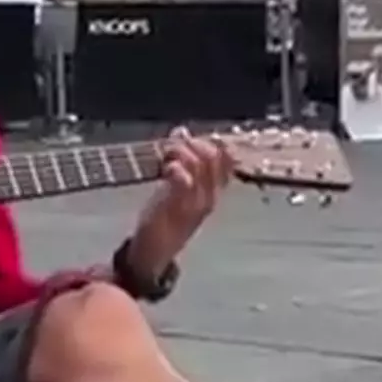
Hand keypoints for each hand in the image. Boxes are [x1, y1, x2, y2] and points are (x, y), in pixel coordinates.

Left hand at [125, 127, 233, 280]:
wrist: (155, 252)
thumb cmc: (166, 217)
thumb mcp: (179, 188)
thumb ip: (184, 161)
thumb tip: (182, 129)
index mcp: (213, 191)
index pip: (226, 157)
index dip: (207, 140)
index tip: (184, 137)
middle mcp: (210, 196)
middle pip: (212, 156)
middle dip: (192, 143)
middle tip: (172, 146)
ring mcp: (195, 202)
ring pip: (199, 164)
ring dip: (180, 152)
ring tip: (166, 157)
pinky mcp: (177, 208)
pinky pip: (184, 181)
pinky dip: (177, 168)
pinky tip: (168, 168)